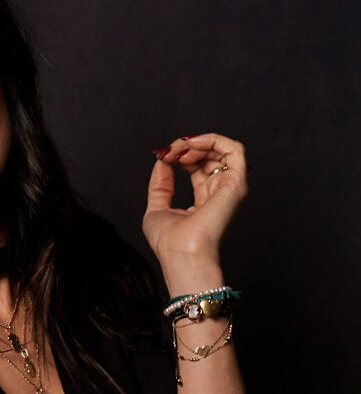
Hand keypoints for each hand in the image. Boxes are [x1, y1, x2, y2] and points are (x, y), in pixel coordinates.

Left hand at [143, 132, 247, 277]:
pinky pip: (235, 149)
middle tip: (169, 151)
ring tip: (179, 148)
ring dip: (198, 141)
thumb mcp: (157, 207)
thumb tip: (162, 160)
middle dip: (187, 146)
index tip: (161, 156)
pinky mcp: (236, 183)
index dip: (180, 155)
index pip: (197, 166)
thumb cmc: (169, 242)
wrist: (181, 254)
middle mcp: (220, 192)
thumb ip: (161, 184)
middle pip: (210, 155)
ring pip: (224, 149)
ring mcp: (230, 187)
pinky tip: (191, 146)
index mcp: (205, 199)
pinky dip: (213, 140)